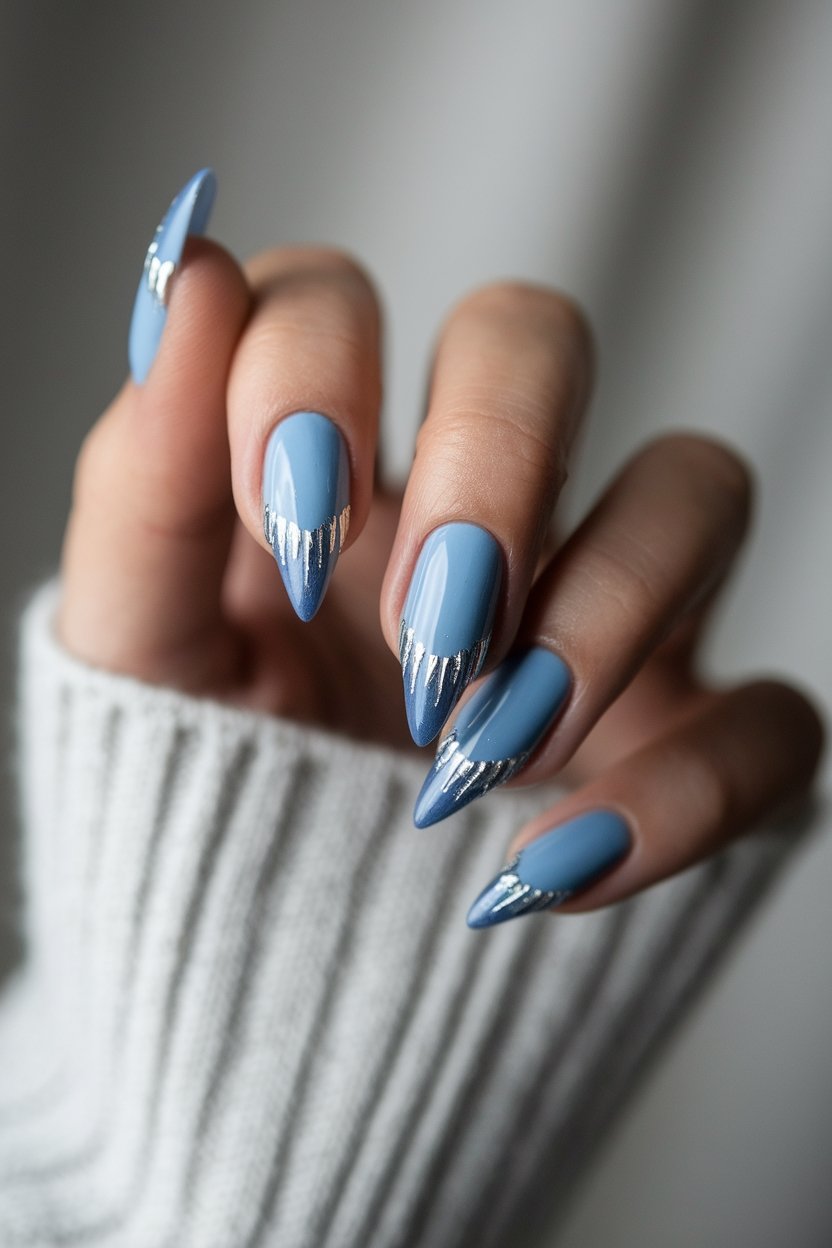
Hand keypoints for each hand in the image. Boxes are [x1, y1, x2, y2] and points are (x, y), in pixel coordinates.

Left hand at [57, 178, 823, 925]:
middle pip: (534, 333)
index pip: (336, 298)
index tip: (295, 532)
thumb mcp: (141, 656)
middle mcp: (475, 506)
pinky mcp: (686, 734)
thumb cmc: (204, 793)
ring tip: (484, 752)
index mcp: (328, 468)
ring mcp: (600, 608)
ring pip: (697, 485)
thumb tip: (186, 275)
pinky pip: (773, 719)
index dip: (318, 374)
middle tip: (426, 620)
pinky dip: (684, 793)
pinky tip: (553, 867)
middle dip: (493, 455)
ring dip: (603, 610)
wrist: (271, 971)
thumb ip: (144, 479)